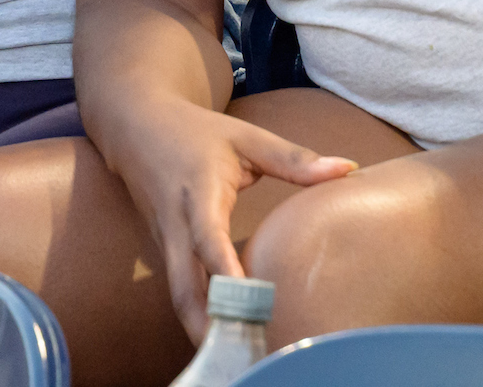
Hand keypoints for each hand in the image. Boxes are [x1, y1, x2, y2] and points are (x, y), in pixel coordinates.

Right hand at [112, 102, 356, 340]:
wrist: (133, 124)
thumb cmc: (194, 131)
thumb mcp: (245, 136)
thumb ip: (294, 158)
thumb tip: (350, 169)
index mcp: (198, 195)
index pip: (209, 240)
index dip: (227, 274)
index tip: (252, 302)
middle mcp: (175, 224)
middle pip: (184, 287)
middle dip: (210, 326)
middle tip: (245, 355)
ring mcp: (164, 241)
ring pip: (179, 295)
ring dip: (204, 328)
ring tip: (239, 358)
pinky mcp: (163, 249)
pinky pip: (180, 289)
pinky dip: (199, 315)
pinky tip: (227, 337)